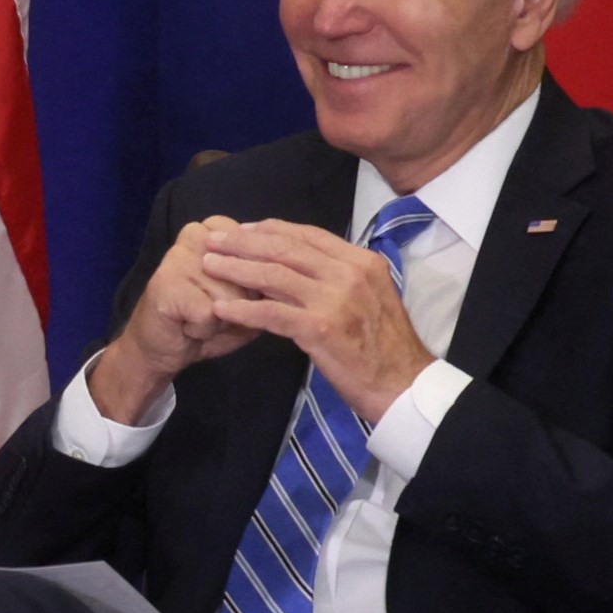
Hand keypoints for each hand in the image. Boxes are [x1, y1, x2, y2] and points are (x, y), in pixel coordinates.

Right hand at [86, 214, 260, 423]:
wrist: (158, 350)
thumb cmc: (205, 322)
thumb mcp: (243, 297)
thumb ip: (263, 281)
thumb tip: (275, 280)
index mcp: (214, 232)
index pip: (256, 245)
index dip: (254, 279)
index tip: (231, 290)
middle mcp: (196, 236)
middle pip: (249, 272)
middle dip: (240, 301)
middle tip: (213, 308)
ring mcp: (178, 257)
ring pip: (231, 295)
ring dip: (222, 319)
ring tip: (201, 318)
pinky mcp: (166, 283)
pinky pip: (210, 313)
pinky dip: (204, 330)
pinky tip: (188, 327)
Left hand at [196, 218, 432, 424]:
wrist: (404, 383)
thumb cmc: (383, 345)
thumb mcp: (367, 297)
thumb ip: (336, 277)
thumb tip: (295, 266)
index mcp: (362, 261)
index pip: (308, 234)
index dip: (269, 229)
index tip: (241, 229)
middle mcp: (349, 273)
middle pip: (285, 248)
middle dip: (244, 242)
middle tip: (213, 239)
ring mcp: (335, 300)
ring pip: (274, 275)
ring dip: (235, 269)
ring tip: (208, 265)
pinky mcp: (320, 328)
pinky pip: (271, 314)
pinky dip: (242, 311)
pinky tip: (220, 309)